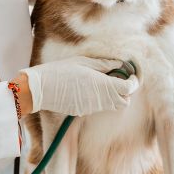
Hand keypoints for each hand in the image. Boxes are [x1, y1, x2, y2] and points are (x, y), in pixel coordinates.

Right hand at [20, 56, 139, 115]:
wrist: (40, 89)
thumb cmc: (60, 71)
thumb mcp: (83, 62)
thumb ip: (104, 65)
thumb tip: (120, 65)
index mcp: (103, 85)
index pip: (129, 88)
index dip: (133, 82)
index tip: (130, 75)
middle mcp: (101, 99)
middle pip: (124, 101)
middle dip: (125, 91)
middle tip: (118, 79)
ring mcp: (92, 108)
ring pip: (113, 106)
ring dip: (113, 96)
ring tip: (102, 83)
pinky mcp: (84, 112)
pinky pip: (99, 107)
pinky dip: (100, 99)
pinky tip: (88, 89)